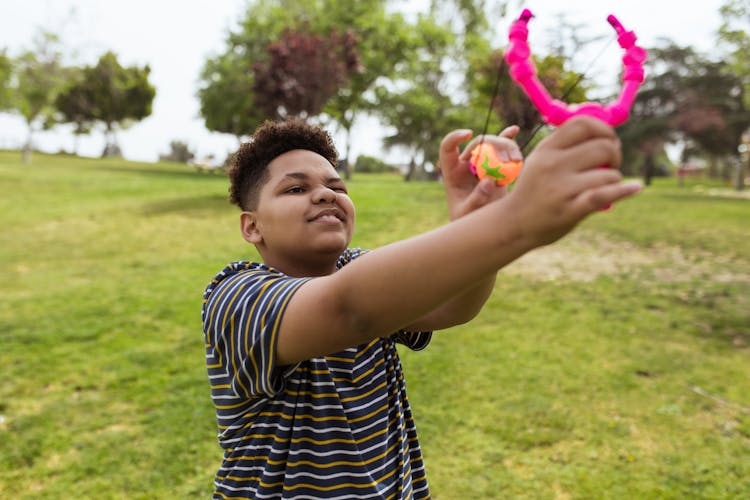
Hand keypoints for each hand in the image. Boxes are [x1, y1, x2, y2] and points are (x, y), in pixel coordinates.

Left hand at [439, 125, 522, 220]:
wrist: (481, 226)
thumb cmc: (467, 221)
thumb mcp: (466, 214)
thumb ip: (475, 200)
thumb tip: (489, 180)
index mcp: (452, 172)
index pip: (448, 148)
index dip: (454, 138)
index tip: (468, 134)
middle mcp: (467, 165)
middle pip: (477, 144)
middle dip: (491, 145)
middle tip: (505, 159)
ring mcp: (482, 164)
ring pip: (492, 145)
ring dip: (505, 146)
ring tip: (517, 159)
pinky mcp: (496, 167)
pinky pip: (502, 150)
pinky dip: (508, 140)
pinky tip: (513, 130)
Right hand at [506, 116, 641, 246]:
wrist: (513, 225)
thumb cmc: (534, 191)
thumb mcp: (539, 161)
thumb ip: (565, 145)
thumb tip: (603, 131)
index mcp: (546, 149)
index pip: (582, 124)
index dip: (603, 129)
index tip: (609, 139)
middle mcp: (552, 165)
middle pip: (602, 147)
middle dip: (615, 154)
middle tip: (611, 165)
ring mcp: (561, 188)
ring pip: (609, 174)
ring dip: (614, 180)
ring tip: (602, 187)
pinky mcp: (570, 210)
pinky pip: (604, 195)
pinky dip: (624, 190)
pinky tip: (635, 187)